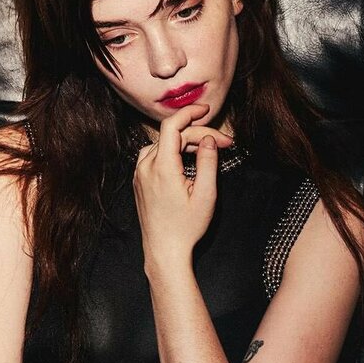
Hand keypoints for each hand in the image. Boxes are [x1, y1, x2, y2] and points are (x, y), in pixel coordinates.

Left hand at [133, 104, 233, 268]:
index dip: (189, 113)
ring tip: (206, 150)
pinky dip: (172, 152)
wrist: (164, 251)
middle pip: (171, 136)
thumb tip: (209, 139)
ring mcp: (140, 174)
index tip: (206, 110)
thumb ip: (208, 163)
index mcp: (162, 168)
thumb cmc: (186, 227)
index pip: (171, 126)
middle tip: (224, 143)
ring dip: (184, 142)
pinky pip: (155, 156)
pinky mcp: (139, 182)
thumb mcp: (205, 195)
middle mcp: (146, 167)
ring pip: (162, 144)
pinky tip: (187, 161)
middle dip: (198, 134)